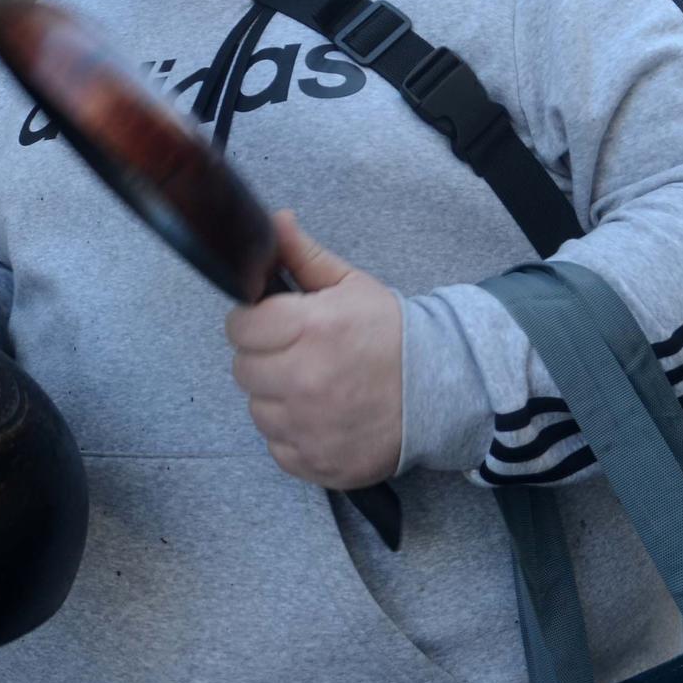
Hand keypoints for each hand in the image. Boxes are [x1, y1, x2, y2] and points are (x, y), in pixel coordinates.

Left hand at [227, 213, 402, 489]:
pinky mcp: (316, 462)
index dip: (255, 321)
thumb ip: (303, 255)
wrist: (443, 389)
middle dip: (265, 357)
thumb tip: (275, 221)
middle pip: (243, 369)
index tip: (274, 323)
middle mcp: (305, 380)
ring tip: (314, 385)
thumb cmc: (394, 335)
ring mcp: (309, 427)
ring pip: (258, 409)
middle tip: (298, 352)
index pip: (240, 326)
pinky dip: (293, 434)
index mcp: (312, 328)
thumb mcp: (351, 286)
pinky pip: (277, 447)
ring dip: (277, 397)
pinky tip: (322, 415)